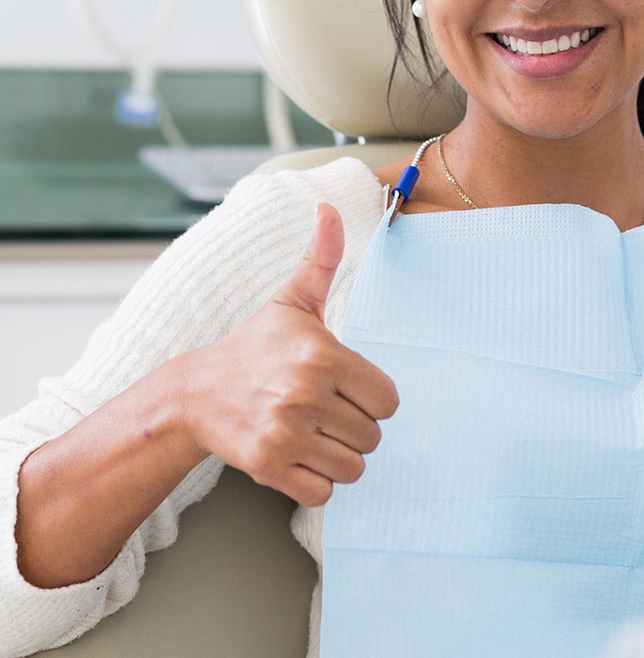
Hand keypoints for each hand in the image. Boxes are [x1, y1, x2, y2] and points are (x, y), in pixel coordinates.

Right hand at [180, 203, 398, 506]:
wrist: (195, 393)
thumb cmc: (255, 346)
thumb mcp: (292, 301)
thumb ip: (321, 258)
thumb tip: (329, 207)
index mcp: (323, 355)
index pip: (389, 400)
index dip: (373, 398)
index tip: (347, 389)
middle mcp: (306, 394)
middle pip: (373, 436)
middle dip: (355, 427)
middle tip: (326, 412)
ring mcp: (286, 434)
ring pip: (353, 467)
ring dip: (339, 456)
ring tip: (314, 433)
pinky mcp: (269, 468)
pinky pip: (324, 493)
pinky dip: (318, 482)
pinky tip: (299, 456)